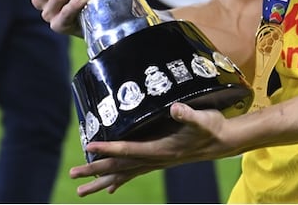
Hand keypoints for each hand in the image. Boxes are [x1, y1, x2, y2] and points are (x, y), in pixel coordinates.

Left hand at [70, 103, 234, 196]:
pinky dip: (119, 179)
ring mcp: (156, 162)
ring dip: (101, 180)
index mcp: (161, 150)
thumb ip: (189, 115)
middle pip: (120, 166)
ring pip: (123, 173)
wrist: (224, 141)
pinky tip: (109, 188)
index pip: (129, 149)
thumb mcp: (202, 119)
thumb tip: (176, 108)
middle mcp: (155, 160)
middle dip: (95, 170)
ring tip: (81, 189)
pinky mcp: (158, 159)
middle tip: (73, 174)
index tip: (90, 146)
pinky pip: (133, 172)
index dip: (109, 147)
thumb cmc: (212, 127)